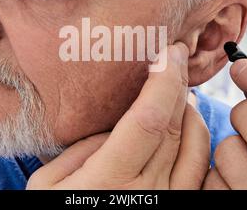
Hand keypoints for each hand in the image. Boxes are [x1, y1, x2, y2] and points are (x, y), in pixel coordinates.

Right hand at [27, 43, 210, 189]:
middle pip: (175, 127)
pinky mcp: (176, 209)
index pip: (149, 119)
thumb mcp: (47, 184)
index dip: (163, 80)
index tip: (166, 52)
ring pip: (196, 146)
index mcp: (106, 182)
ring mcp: (167, 205)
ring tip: (176, 91)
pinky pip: (200, 171)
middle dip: (177, 85)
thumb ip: (82, 149)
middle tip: (172, 59)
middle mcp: (145, 195)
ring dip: (191, 110)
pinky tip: (185, 125)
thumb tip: (118, 124)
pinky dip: (199, 140)